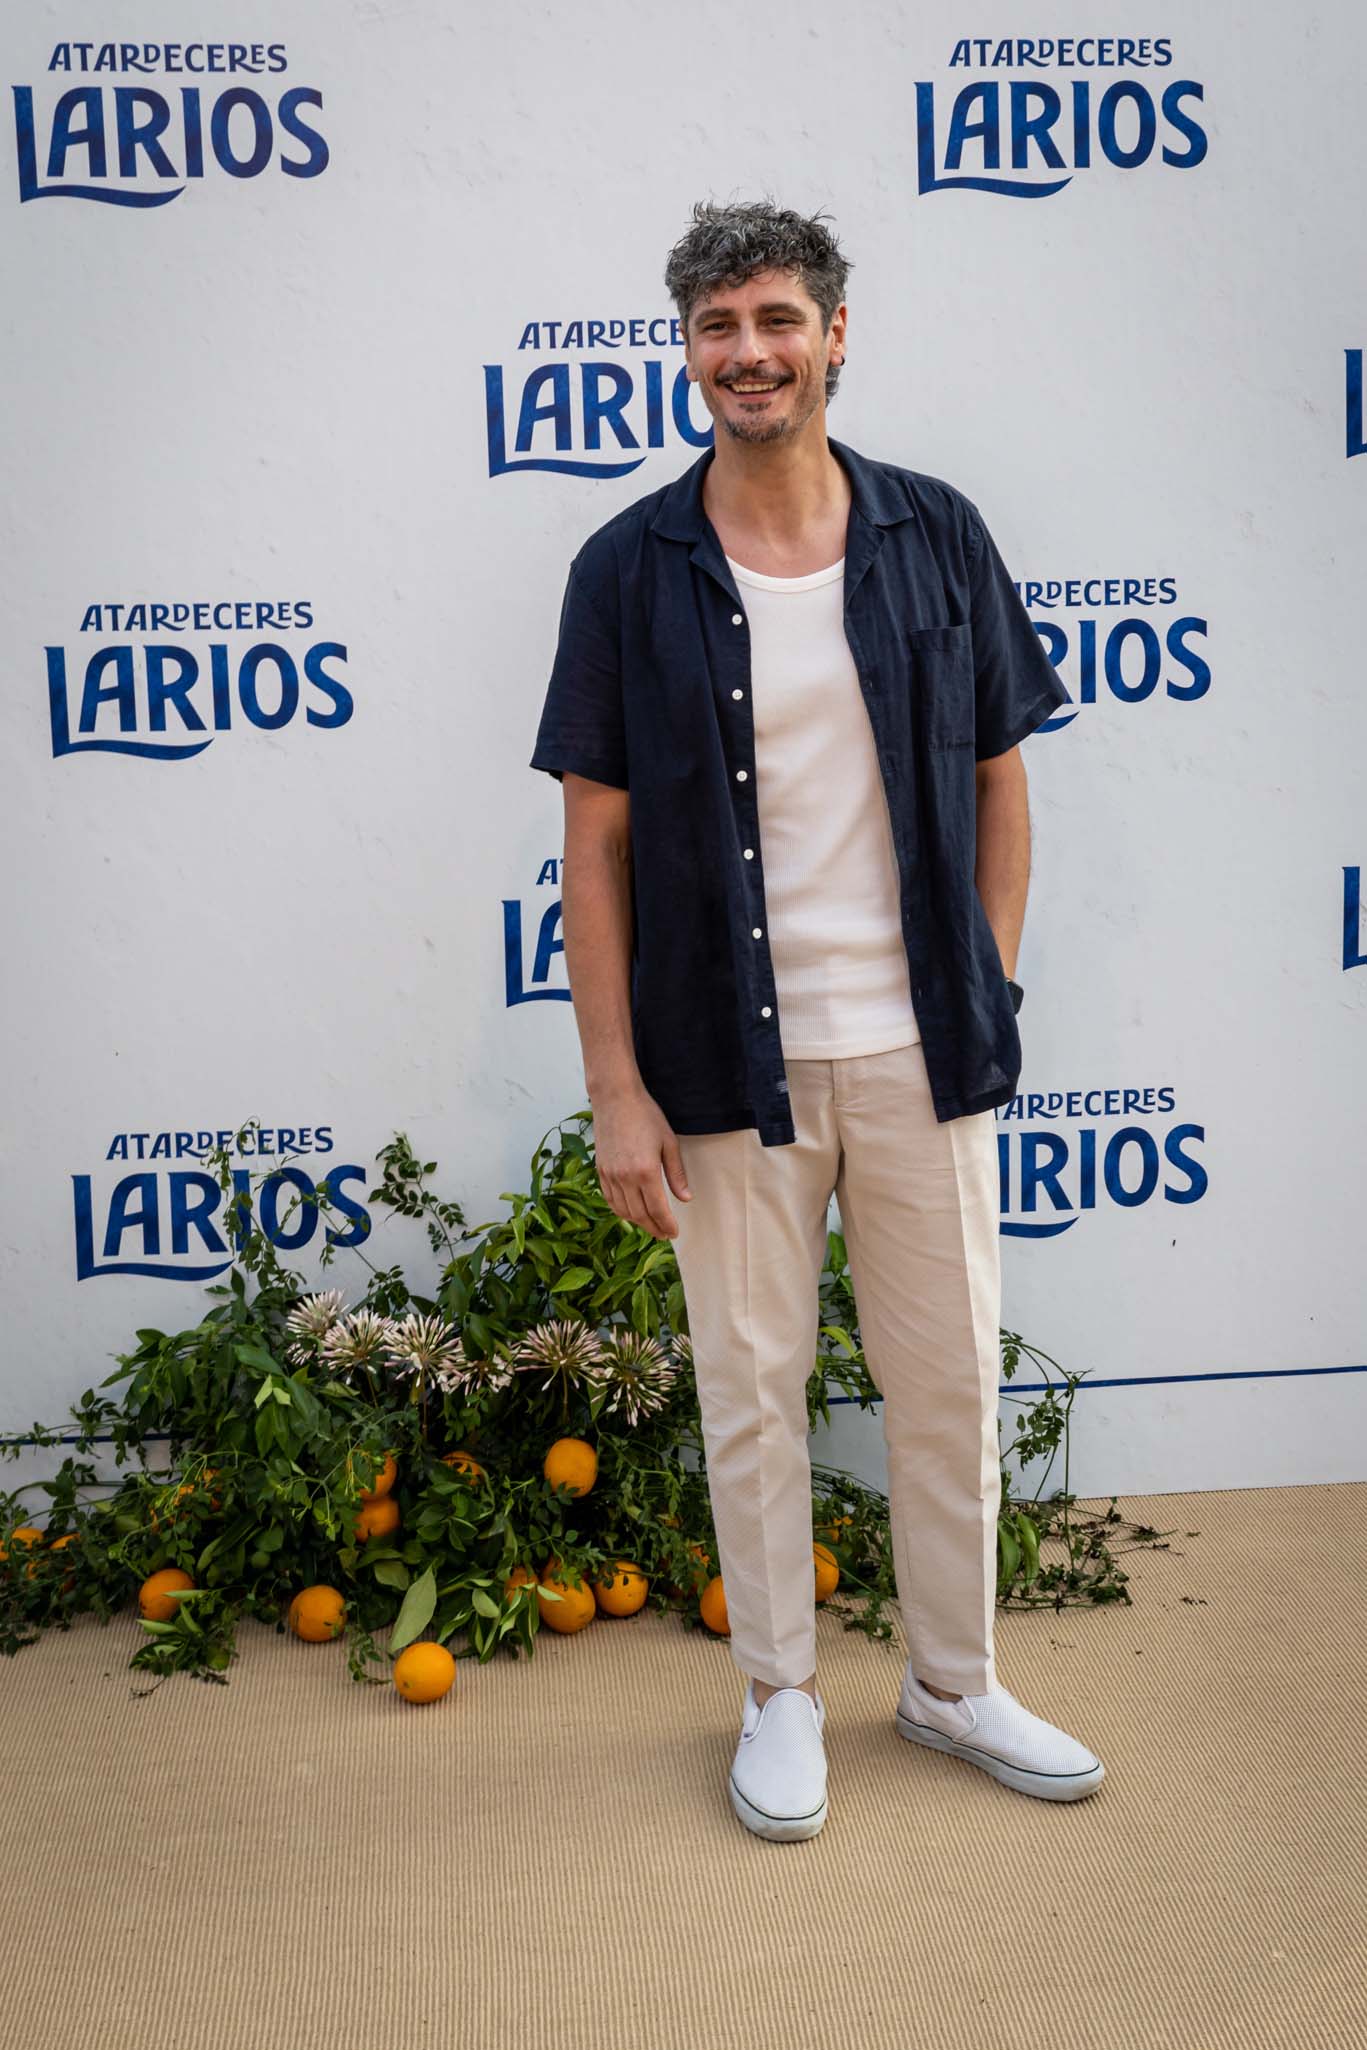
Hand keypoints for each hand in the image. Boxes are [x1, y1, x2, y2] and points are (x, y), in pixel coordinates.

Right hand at [591, 1085, 692, 1239]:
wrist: (615, 1099)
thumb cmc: (646, 1116)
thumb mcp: (669, 1143)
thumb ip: (676, 1174)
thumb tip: (686, 1199)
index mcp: (646, 1171)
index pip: (658, 1209)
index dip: (667, 1224)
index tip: (674, 1233)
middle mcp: (625, 1177)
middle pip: (639, 1214)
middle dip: (653, 1228)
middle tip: (664, 1234)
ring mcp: (610, 1175)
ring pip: (623, 1210)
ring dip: (637, 1222)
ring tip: (650, 1225)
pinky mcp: (600, 1170)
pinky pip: (610, 1199)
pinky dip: (620, 1210)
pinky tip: (630, 1212)